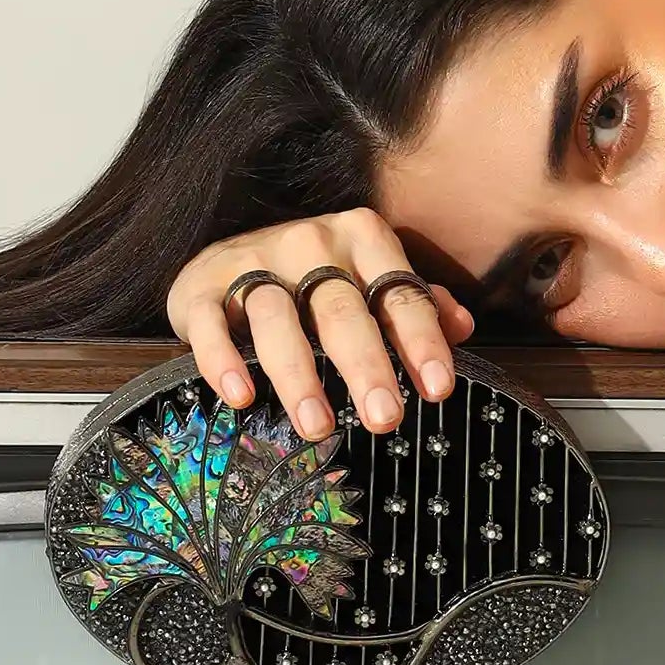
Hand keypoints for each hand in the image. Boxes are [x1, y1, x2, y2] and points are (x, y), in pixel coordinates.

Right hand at [164, 206, 476, 440]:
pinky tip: (241, 395)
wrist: (225, 253)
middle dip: (366, 366)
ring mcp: (252, 261)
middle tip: (385, 417)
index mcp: (360, 237)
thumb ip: (415, 301)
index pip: (398, 293)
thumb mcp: (368, 278)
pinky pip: (211, 322)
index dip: (420, 341)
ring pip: (277, 318)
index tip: (438, 388)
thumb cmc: (312, 276)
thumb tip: (462, 327)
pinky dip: (223, 359)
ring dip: (299, 375)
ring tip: (318, 426)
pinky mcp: (202, 285)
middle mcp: (309, 243)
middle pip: (342, 310)